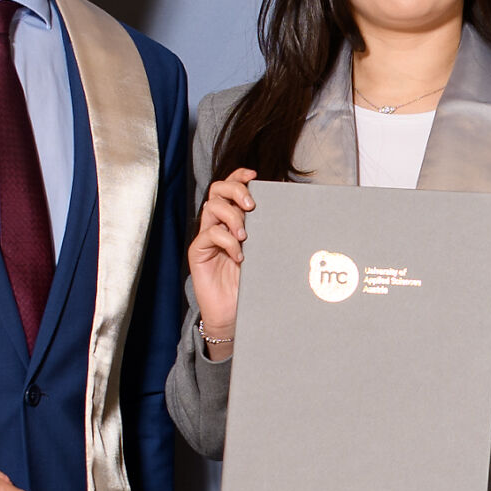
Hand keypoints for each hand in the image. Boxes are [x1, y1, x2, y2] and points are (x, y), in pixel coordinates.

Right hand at [185, 168, 259, 356]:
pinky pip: (209, 234)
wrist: (233, 314)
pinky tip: (239, 256)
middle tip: (251, 205)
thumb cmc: (250, 283)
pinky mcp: (198, 251)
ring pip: (211, 207)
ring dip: (232, 216)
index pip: (230, 188)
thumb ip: (268, 233)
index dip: (239, 176)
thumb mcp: (264, 253)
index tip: (254, 176)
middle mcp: (218, 224)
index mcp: (233, 219)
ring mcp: (207, 237)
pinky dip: (226, 241)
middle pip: (217, 190)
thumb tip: (292, 215)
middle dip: (235, 190)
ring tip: (245, 236)